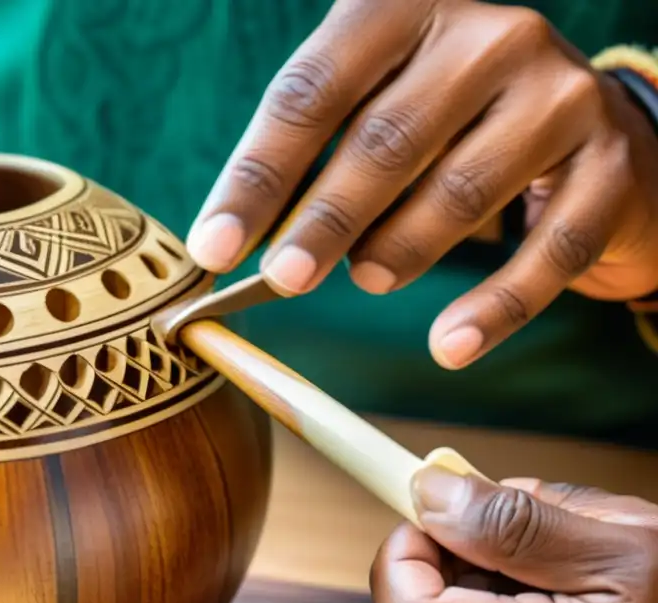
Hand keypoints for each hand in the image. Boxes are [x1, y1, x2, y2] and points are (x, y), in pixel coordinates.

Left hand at [188, 0, 657, 369]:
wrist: (592, 133)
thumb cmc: (452, 127)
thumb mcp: (378, 112)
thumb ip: (314, 160)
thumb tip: (233, 242)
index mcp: (405, 12)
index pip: (312, 93)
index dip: (257, 175)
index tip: (215, 246)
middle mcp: (490, 36)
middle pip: (385, 141)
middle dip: (324, 220)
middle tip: (283, 279)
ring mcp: (560, 95)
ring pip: (460, 191)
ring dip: (400, 250)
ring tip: (368, 279)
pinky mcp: (611, 165)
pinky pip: (545, 251)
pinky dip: (493, 308)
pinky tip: (449, 345)